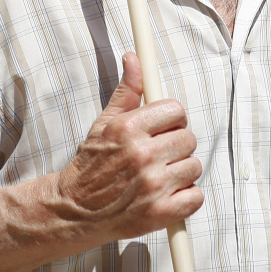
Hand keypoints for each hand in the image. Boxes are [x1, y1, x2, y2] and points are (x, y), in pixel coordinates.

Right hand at [50, 52, 201, 244]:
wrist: (74, 210)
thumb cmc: (91, 166)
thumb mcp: (103, 123)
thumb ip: (126, 91)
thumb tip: (134, 59)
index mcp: (128, 129)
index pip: (175, 110)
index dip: (172, 119)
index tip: (164, 128)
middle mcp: (141, 155)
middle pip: (188, 138)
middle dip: (177, 145)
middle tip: (161, 154)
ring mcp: (152, 185)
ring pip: (194, 166)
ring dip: (182, 172)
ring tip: (161, 176)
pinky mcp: (160, 212)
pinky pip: (195, 197)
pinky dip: (186, 198)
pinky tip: (168, 194)